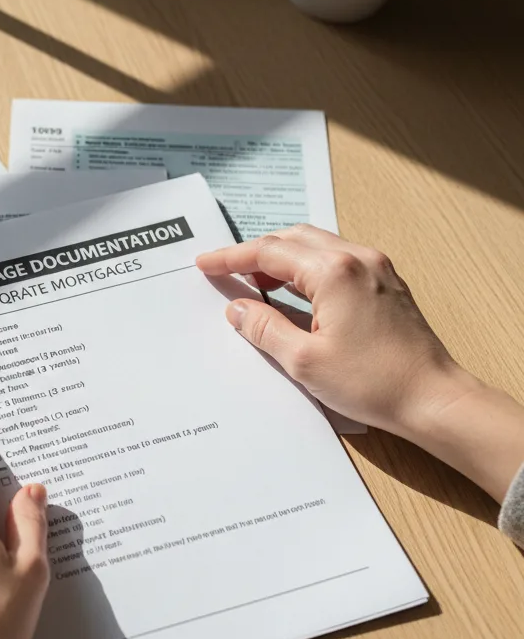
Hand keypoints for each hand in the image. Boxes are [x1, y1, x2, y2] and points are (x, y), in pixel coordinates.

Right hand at [197, 225, 523, 502]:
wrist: (433, 398)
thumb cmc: (374, 383)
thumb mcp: (304, 360)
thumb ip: (265, 328)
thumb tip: (238, 309)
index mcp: (334, 272)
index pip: (269, 253)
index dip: (232, 258)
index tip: (205, 263)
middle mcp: (357, 259)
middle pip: (293, 239)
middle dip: (255, 252)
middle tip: (225, 270)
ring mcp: (376, 268)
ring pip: (316, 246)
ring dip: (282, 259)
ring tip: (255, 282)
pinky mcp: (386, 284)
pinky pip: (336, 261)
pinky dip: (307, 269)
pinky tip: (293, 292)